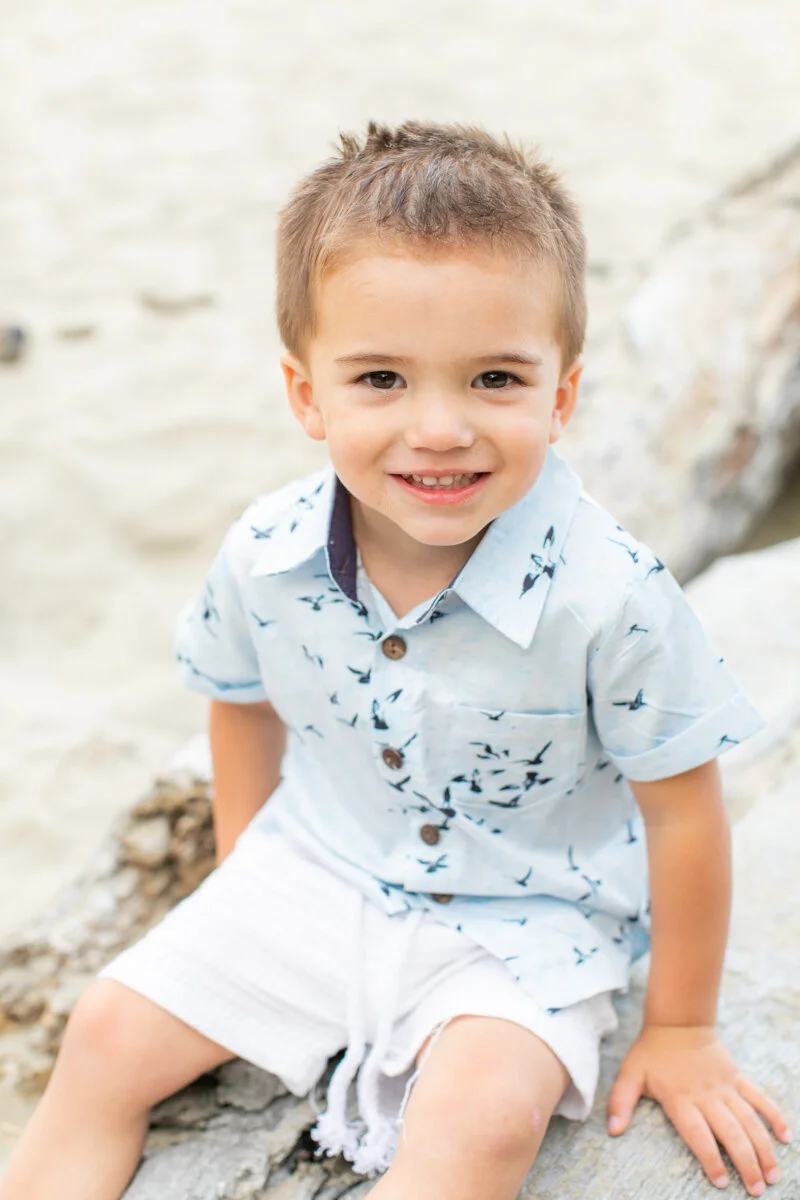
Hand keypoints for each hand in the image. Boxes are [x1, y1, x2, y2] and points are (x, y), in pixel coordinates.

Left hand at [607, 1025, 791, 1195]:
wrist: (677, 1021)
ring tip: (772, 1175)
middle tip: (757, 1190)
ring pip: (749, 1120)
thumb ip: (620, 1102)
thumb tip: (612, 1130)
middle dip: (746, 1162)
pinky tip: (786, 1137)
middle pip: (731, 1133)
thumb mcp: (630, 1074)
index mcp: (681, 1099)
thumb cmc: (651, 1052)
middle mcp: (707, 1095)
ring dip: (763, 1148)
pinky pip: (759, 1098)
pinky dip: (774, 1116)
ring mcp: (725, 1086)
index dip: (710, 1158)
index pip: (699, 1134)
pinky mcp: (737, 1077)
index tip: (721, 1181)